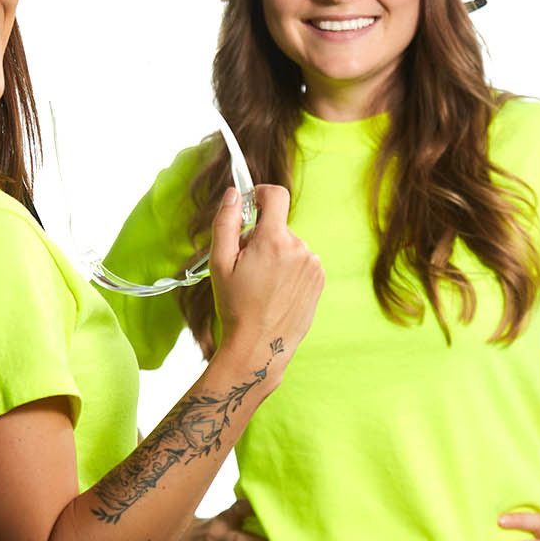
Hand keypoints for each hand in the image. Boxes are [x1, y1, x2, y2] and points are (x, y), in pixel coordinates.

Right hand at [210, 186, 322, 373]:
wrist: (260, 346)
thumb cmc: (236, 307)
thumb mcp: (220, 263)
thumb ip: (226, 221)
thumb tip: (235, 193)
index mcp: (274, 240)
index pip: (276, 195)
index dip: (260, 193)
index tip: (250, 205)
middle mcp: (299, 248)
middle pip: (278, 225)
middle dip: (260, 237)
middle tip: (246, 266)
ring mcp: (313, 265)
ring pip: (289, 245)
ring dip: (275, 255)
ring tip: (262, 284)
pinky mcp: (319, 279)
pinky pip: (300, 261)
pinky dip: (288, 269)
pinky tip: (276, 292)